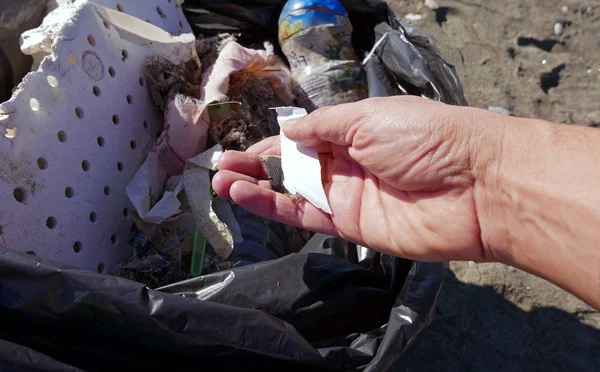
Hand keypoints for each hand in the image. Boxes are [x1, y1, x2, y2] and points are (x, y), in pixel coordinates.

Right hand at [212, 96, 500, 261]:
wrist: (475, 185)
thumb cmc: (425, 138)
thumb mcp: (368, 117)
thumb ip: (323, 126)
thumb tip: (288, 131)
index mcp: (354, 130)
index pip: (304, 137)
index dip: (273, 142)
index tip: (242, 146)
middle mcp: (347, 163)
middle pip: (293, 166)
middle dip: (256, 165)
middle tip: (222, 166)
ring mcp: (348, 196)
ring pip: (293, 192)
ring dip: (256, 188)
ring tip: (222, 181)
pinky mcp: (350, 226)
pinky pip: (305, 215)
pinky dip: (275, 208)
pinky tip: (247, 198)